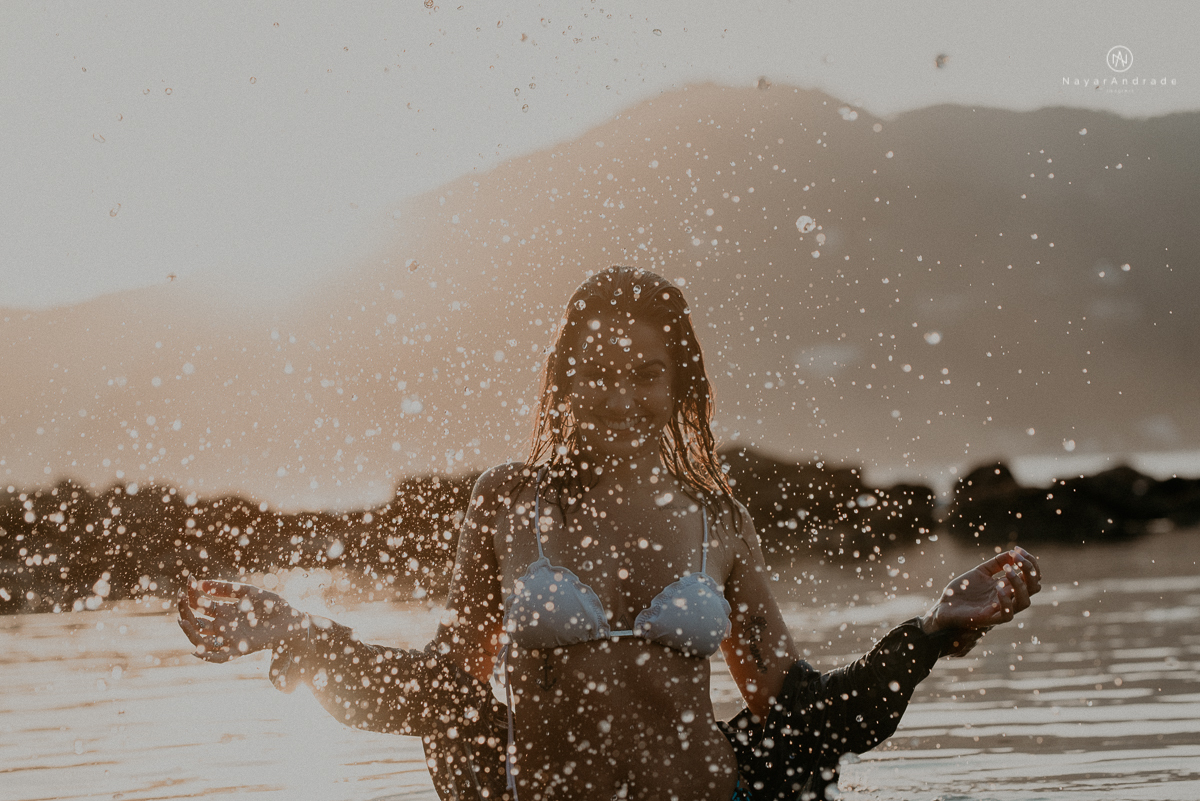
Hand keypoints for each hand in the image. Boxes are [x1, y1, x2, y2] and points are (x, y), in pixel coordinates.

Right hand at [177, 580, 306, 662]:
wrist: (291, 619)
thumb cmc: (271, 605)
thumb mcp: (247, 592)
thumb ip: (226, 588)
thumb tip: (201, 584)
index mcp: (223, 610)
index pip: (199, 603)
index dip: (191, 592)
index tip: (189, 578)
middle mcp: (223, 625)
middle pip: (195, 621)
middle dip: (184, 610)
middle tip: (180, 597)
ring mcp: (229, 637)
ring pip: (200, 639)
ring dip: (189, 631)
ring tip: (183, 619)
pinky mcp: (240, 648)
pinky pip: (219, 657)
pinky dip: (206, 656)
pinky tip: (196, 649)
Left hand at [923, 546, 1041, 652]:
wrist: (945, 607)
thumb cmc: (964, 591)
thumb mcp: (981, 572)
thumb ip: (997, 563)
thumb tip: (1014, 551)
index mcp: (1008, 586)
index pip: (1031, 576)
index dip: (1030, 562)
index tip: (1018, 549)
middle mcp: (1008, 598)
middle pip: (1034, 588)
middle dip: (1029, 571)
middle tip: (1016, 559)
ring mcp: (1000, 609)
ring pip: (1025, 602)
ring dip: (1019, 584)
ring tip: (1007, 570)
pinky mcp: (989, 619)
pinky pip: (1007, 615)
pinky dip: (1006, 601)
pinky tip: (998, 587)